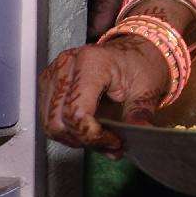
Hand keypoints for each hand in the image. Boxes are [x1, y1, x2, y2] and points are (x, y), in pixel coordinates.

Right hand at [39, 36, 172, 152]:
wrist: (132, 53)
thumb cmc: (139, 66)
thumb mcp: (147, 90)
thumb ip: (139, 115)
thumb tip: (141, 133)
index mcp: (92, 62)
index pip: (76, 111)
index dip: (92, 135)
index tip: (114, 141)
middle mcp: (66, 65)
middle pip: (58, 121)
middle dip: (84, 139)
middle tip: (109, 143)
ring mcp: (53, 74)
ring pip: (50, 124)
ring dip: (74, 138)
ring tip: (100, 137)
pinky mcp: (48, 84)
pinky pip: (48, 118)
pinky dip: (67, 131)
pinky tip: (87, 129)